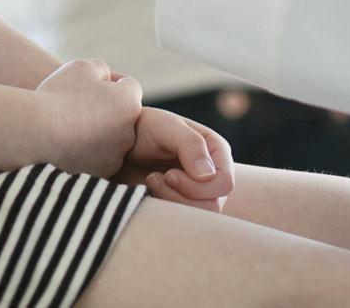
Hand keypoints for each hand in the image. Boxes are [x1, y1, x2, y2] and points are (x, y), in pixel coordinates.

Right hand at [34, 59, 143, 177]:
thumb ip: (102, 69)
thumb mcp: (83, 67)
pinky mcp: (102, 172)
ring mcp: (117, 154)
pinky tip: (68, 142)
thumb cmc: (61, 95)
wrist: (39, 132)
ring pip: (111, 138)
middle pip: (121, 114)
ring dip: (98, 131)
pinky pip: (98, 157)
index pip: (127, 86)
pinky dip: (88, 151)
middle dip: (105, 108)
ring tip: (70, 124)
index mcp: (130, 102)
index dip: (108, 80)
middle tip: (77, 104)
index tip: (87, 82)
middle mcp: (130, 131)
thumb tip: (107, 80)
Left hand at [118, 108, 233, 211]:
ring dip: (170, 202)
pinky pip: (182, 222)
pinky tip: (149, 194)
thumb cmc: (146, 128)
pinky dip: (164, 211)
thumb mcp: (166, 127)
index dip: (197, 186)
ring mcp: (200, 193)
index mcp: (217, 152)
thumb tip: (208, 175)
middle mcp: (214, 174)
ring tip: (151, 182)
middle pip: (213, 205)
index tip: (169, 174)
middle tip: (154, 178)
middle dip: (180, 196)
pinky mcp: (183, 206)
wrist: (124, 144)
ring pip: (198, 218)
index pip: (224, 183)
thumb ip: (190, 144)